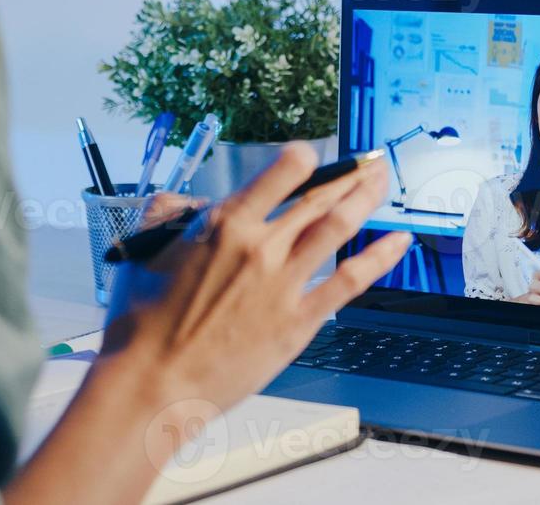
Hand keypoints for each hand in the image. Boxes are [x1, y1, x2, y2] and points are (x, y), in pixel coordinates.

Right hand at [10, 148, 408, 504]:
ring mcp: (284, 284)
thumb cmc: (141, 326)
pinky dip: (379, 258)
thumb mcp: (143, 253)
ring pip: (338, 228)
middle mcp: (261, 247)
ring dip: (365, 199)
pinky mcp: (298, 321)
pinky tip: (398, 243)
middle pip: (318, 197)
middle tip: (368, 161)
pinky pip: (350, 281)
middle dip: (348, 173)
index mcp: (224, 225)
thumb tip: (183, 203)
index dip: (302, 158)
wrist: (153, 383)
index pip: (280, 174)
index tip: (312, 154)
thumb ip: (167, 217)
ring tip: (383, 182)